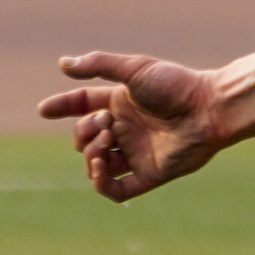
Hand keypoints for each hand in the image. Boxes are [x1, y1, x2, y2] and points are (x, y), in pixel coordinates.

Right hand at [36, 50, 225, 200]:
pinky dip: (101, 183)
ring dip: (90, 154)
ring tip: (105, 140)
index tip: (44, 109)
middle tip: (107, 122)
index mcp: (121, 104)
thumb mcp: (134, 68)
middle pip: (84, 137)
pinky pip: (116, 190)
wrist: (209, 109)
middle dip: (84, 131)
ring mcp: (136, 154)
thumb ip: (98, 65)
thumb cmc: (176, 85)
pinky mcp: (149, 175)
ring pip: (95, 164)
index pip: (82, 106)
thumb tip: (63, 64)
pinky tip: (99, 167)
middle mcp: (126, 129)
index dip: (62, 107)